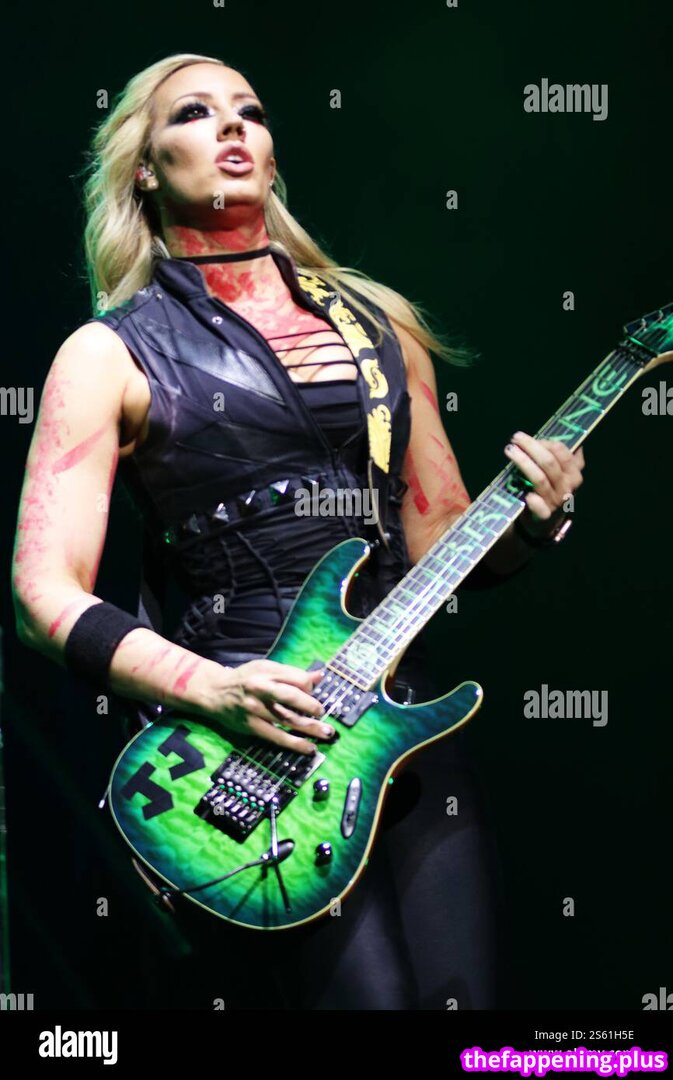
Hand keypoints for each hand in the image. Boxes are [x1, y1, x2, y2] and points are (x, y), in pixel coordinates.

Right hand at [198, 658, 332, 754]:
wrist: (214, 692)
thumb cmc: (245, 679)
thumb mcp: (265, 668)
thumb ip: (291, 673)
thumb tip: (319, 677)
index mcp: (266, 672)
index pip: (295, 679)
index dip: (310, 687)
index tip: (315, 693)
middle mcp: (260, 690)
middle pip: (291, 698)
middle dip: (312, 707)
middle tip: (323, 713)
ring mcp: (255, 710)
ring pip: (287, 720)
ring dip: (310, 728)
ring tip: (327, 733)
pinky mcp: (252, 727)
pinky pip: (276, 737)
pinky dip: (294, 743)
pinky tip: (309, 747)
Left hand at [504, 431, 584, 536]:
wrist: (544, 522)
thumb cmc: (549, 490)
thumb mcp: (560, 473)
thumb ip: (563, 457)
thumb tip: (573, 438)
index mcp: (573, 473)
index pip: (562, 452)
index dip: (544, 442)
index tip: (525, 438)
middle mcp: (567, 486)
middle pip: (549, 463)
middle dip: (531, 447)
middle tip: (515, 438)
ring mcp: (556, 501)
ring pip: (540, 479)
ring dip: (523, 463)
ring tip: (510, 451)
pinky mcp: (544, 515)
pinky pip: (540, 507)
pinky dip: (534, 500)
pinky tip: (526, 494)